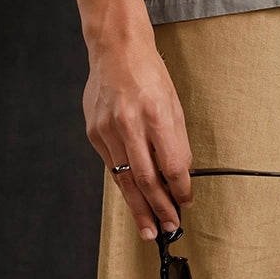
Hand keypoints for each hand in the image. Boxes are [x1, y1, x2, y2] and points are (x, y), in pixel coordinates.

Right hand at [84, 34, 193, 239]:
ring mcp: (108, 129)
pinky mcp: (94, 132)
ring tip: (148, 228)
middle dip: (158, 208)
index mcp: (155, 113)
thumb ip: (177, 139)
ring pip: (124, 179)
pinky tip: (132, 197)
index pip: (171, 164)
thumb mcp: (173, 101)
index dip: (180, 189)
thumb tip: (182, 173)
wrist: (116, 49)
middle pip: (146, 179)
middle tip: (167, 229)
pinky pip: (111, 165)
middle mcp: (129, 123)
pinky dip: (123, 183)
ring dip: (139, 207)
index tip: (186, 203)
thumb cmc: (149, 72)